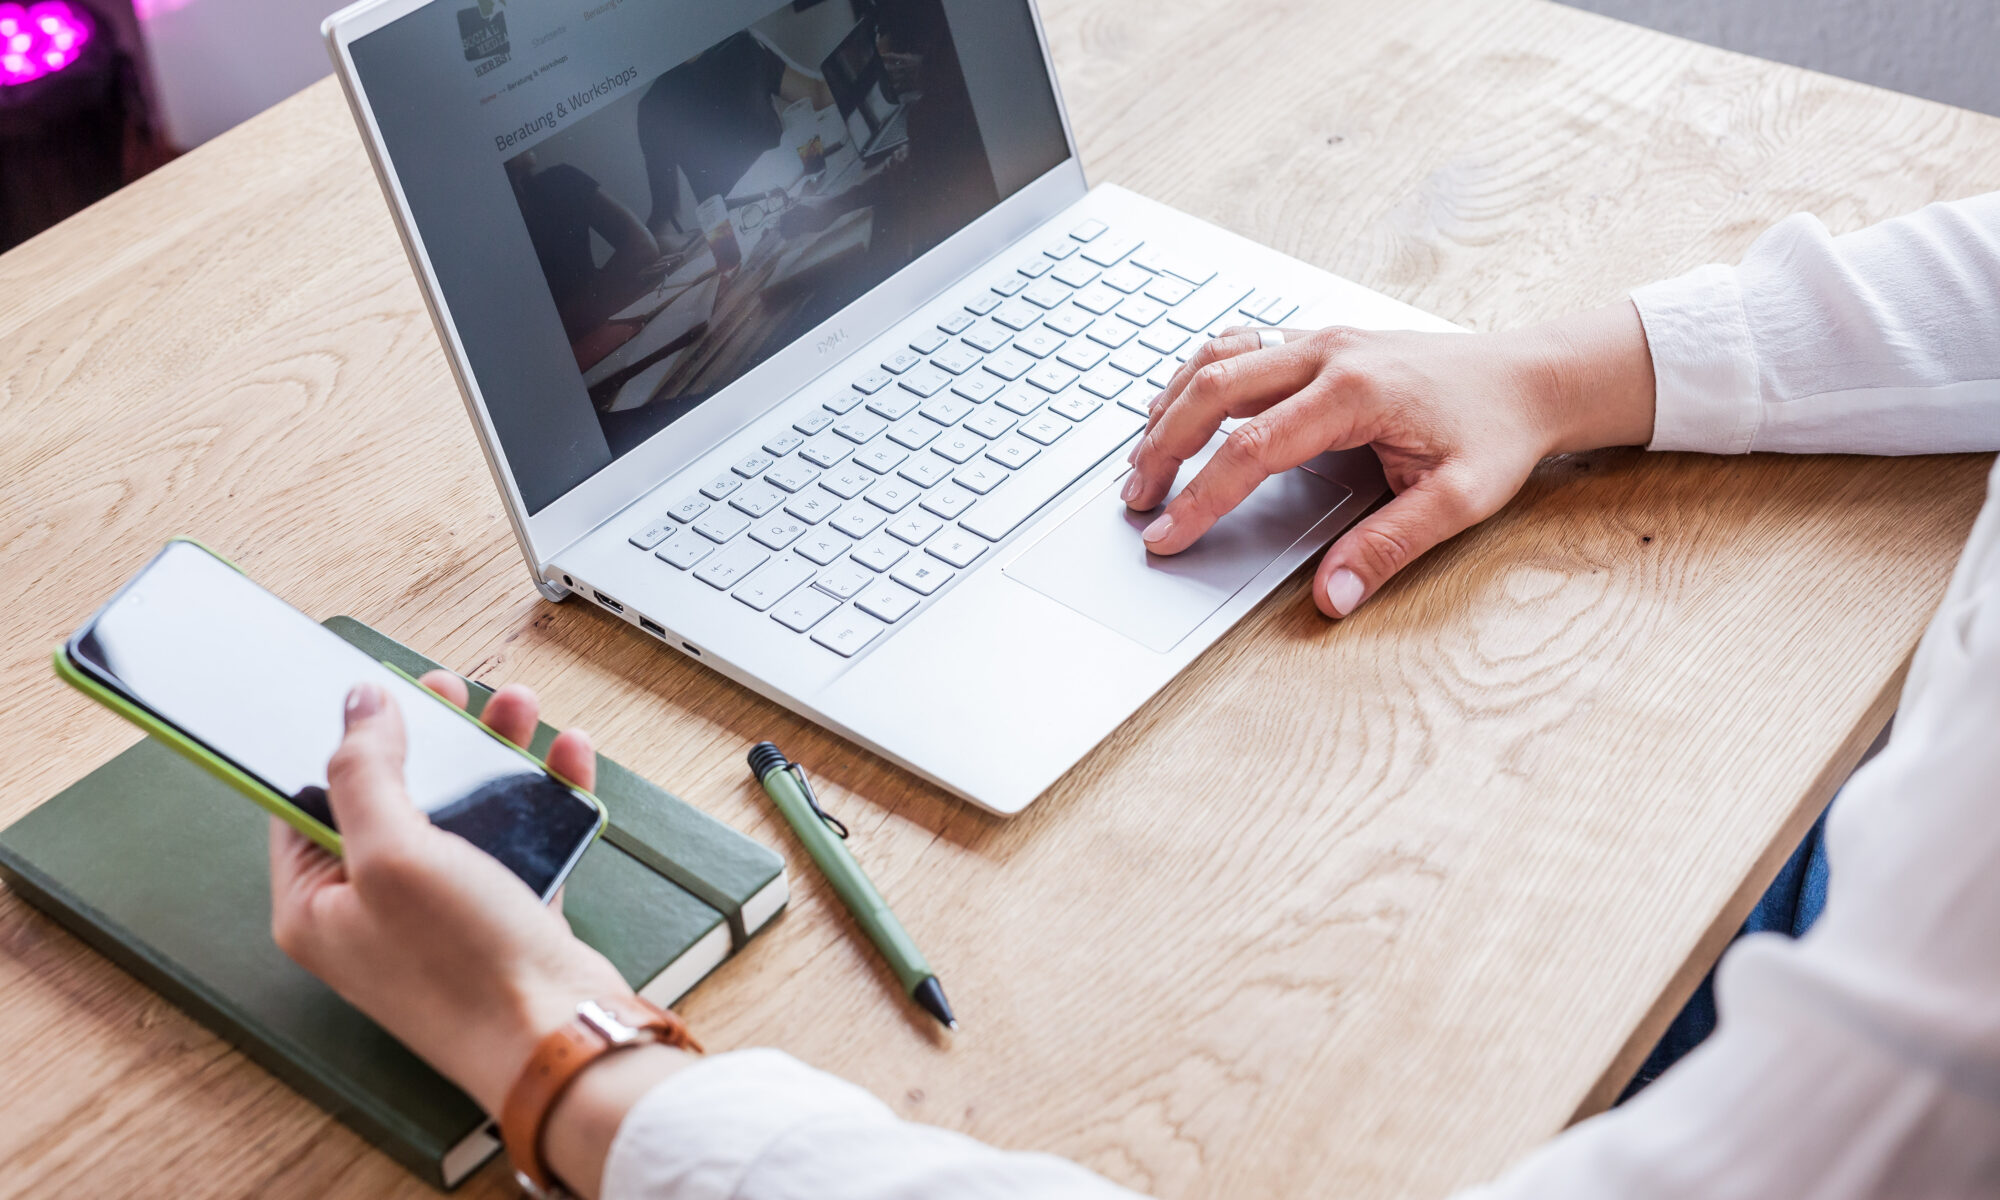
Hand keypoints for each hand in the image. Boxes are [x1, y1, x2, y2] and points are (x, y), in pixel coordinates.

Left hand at [267, 674, 633, 1116]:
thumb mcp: (393, 854)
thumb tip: (357, 705)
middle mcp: (374, 908)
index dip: (344, 741)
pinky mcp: (503, 913)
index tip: (379, 692)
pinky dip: (540, 795)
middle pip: (394, 795)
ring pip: (461, 809)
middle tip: (452, 693)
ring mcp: (441, 912)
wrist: (558, 1037)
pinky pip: (518, 836)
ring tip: (519, 708)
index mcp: (317, 903)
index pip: (306, 800)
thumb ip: (364, 771)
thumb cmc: (463, 969)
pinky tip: (564, 759)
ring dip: (492, 754)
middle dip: (431, 737)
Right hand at [1122, 304, 1655, 616]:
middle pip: (1212, 393)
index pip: (1250, 448)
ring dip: (1170, 409)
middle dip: (1163, 449)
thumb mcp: (1458, 500)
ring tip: (1141, 461)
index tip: (1166, 534)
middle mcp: (1326, 354)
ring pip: (1215, 361)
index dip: (1199, 498)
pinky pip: (1238, 347)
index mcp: (1353, 392)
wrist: (1530, 377)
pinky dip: (1197, 377)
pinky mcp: (1318, 342)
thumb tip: (1333, 595)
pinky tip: (1178, 407)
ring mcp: (1319, 340)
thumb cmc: (1496, 432)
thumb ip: (1389, 547)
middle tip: (1135, 501)